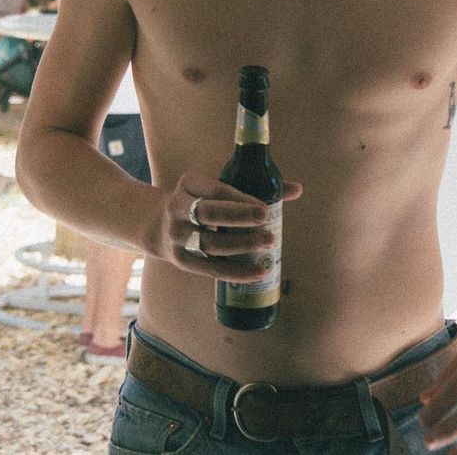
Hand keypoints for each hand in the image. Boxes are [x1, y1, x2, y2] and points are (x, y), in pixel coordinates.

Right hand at [153, 172, 301, 279]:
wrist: (158, 227)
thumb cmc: (201, 204)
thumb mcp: (215, 189)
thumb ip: (255, 187)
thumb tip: (297, 189)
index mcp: (188, 183)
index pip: (216, 190)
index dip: (241, 200)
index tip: (266, 207)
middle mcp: (177, 207)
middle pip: (209, 213)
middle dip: (240, 217)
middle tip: (268, 221)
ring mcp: (177, 236)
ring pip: (211, 242)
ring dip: (242, 244)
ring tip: (269, 244)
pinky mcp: (182, 260)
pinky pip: (211, 268)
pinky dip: (236, 272)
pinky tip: (259, 272)